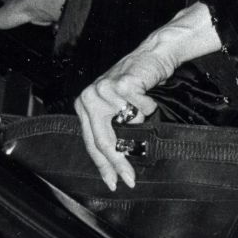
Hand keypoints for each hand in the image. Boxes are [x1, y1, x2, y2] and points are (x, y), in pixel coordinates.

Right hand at [0, 0, 65, 32]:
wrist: (40, 7)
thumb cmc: (17, 10)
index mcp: (11, 3)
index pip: (6, 8)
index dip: (5, 15)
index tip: (4, 20)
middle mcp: (25, 3)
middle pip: (21, 12)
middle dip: (20, 19)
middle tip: (17, 28)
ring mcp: (37, 8)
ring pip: (34, 16)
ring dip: (33, 22)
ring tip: (29, 32)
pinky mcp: (47, 14)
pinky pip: (44, 21)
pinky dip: (44, 26)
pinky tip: (43, 31)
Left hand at [74, 2, 220, 190]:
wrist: (154, 54)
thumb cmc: (138, 82)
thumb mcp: (116, 106)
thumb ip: (109, 128)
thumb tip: (114, 164)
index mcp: (84, 106)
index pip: (91, 143)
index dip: (103, 165)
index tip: (113, 182)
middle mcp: (88, 98)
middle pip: (104, 140)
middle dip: (119, 162)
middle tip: (129, 179)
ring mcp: (104, 90)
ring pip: (128, 125)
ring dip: (142, 119)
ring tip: (142, 105)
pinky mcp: (122, 84)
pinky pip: (141, 110)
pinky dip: (149, 106)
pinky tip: (146, 93)